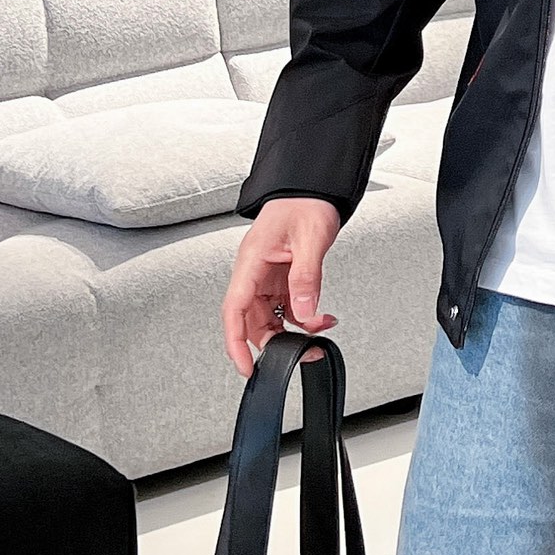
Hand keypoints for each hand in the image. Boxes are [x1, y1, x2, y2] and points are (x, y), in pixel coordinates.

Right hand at [222, 198, 341, 378]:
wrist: (314, 187)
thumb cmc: (305, 203)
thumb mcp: (310, 240)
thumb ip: (306, 278)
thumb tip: (304, 312)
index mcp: (251, 261)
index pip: (234, 309)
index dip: (236, 342)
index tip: (246, 367)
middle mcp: (254, 271)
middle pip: (251, 320)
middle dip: (275, 341)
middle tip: (303, 352)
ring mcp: (266, 275)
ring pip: (269, 316)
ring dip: (292, 330)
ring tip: (319, 331)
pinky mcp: (280, 277)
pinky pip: (285, 306)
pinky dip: (302, 316)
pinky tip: (320, 317)